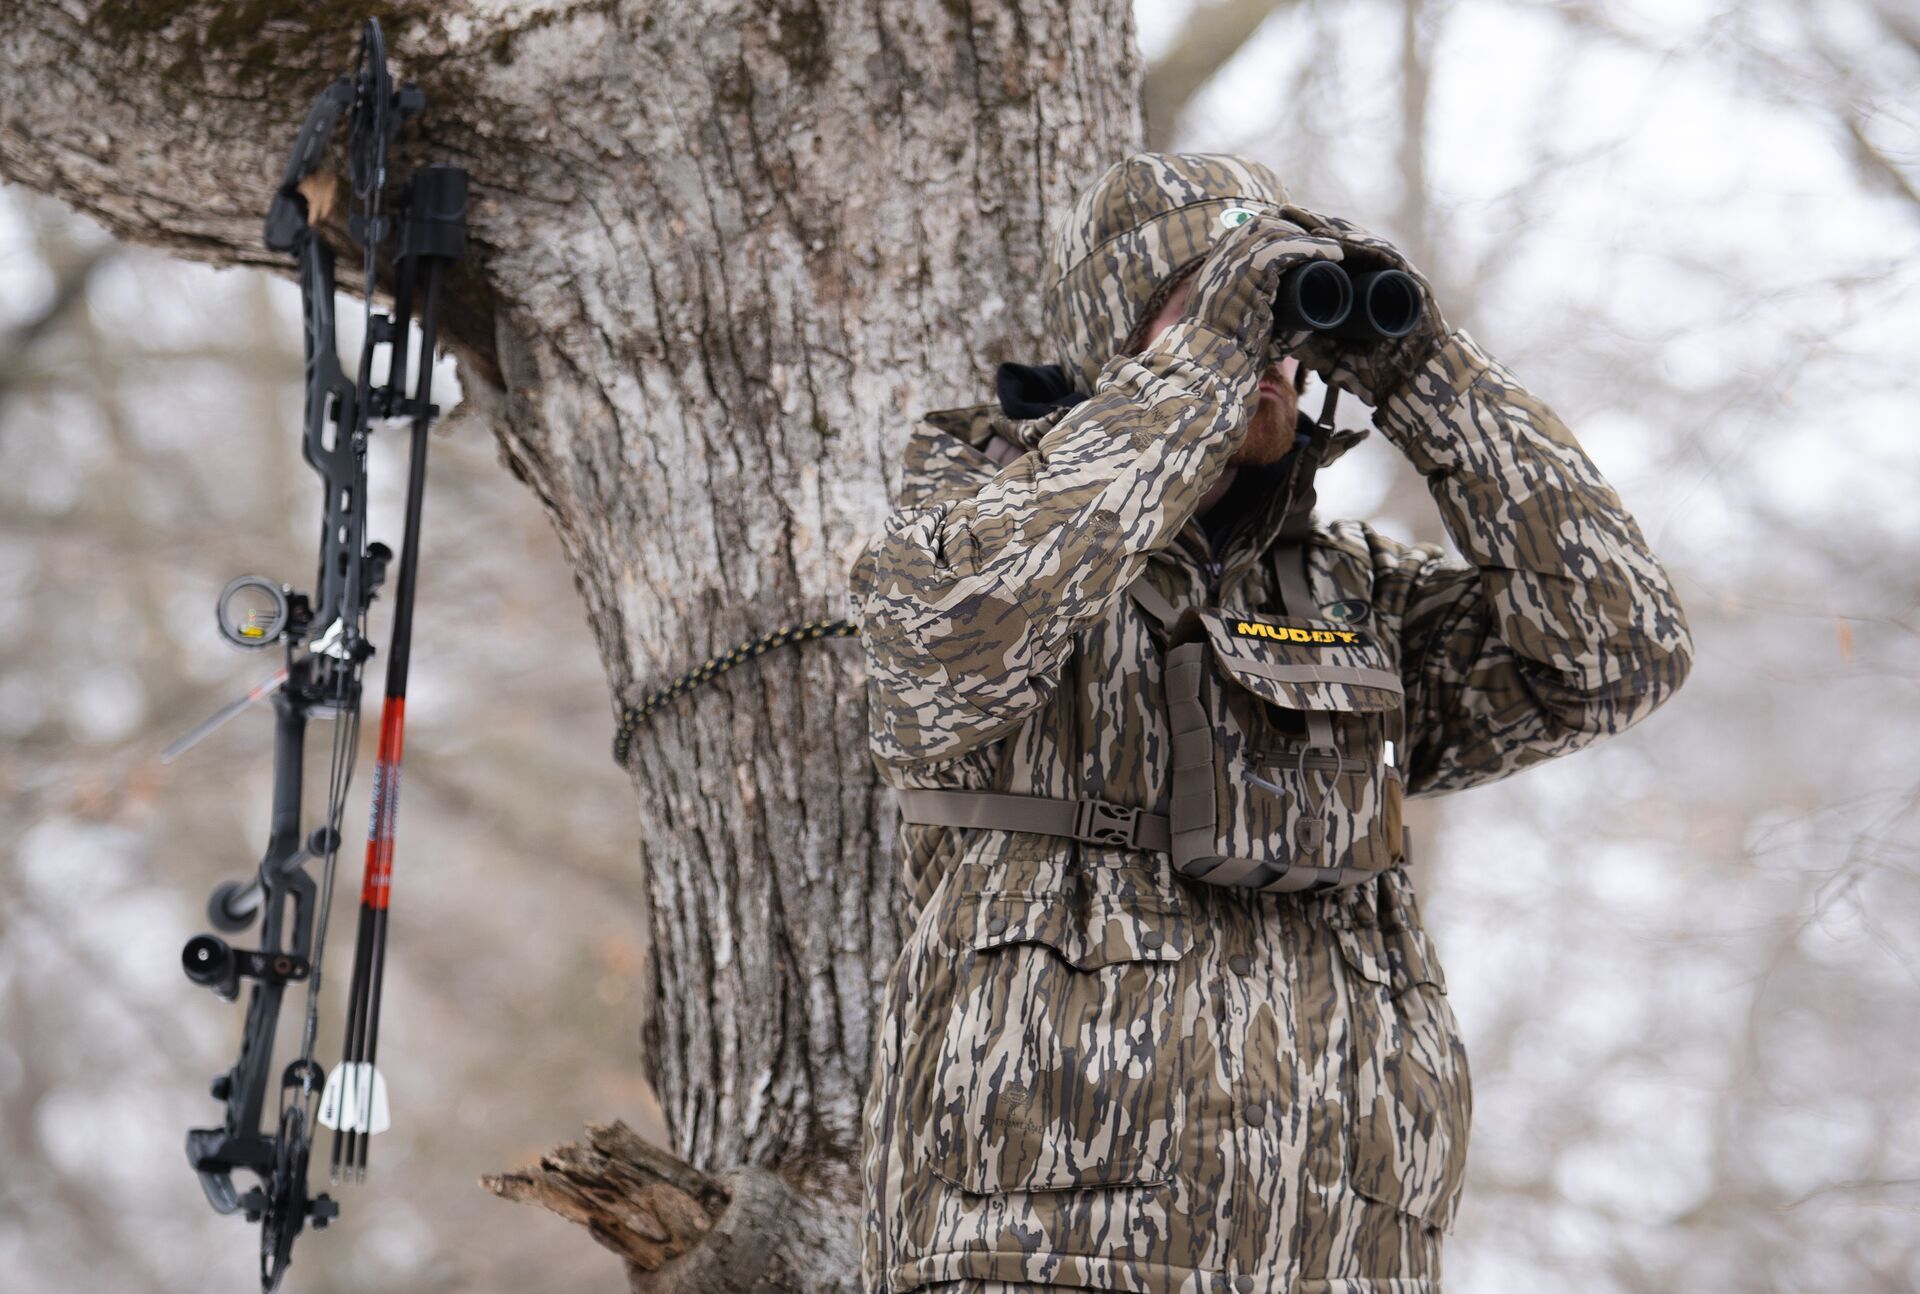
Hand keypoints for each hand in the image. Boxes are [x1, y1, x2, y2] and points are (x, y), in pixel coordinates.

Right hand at [1161, 212, 1345, 367]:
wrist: (1211, 357)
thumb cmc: (1224, 347)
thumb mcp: (1234, 317)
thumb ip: (1255, 306)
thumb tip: (1297, 314)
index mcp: (1218, 260)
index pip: (1252, 231)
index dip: (1280, 233)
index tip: (1302, 244)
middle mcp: (1225, 251)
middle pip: (1266, 224)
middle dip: (1296, 230)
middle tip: (1321, 244)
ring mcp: (1236, 255)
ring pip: (1280, 232)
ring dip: (1310, 239)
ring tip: (1334, 251)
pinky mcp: (1252, 265)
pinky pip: (1289, 248)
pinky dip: (1315, 249)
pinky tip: (1334, 254)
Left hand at [1278, 203, 1448, 405]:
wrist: (1409, 385)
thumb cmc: (1371, 371)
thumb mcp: (1327, 353)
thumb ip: (1305, 342)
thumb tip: (1271, 335)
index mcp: (1356, 283)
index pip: (1327, 252)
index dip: (1301, 239)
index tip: (1271, 227)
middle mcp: (1376, 272)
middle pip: (1342, 239)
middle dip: (1312, 224)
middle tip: (1283, 211)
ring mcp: (1394, 274)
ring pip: (1361, 241)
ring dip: (1332, 228)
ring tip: (1303, 217)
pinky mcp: (1411, 280)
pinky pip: (1385, 256)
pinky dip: (1363, 245)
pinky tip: (1339, 237)